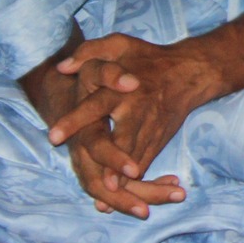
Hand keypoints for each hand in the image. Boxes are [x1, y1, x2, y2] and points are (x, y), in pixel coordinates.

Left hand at [46, 35, 215, 215]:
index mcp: (121, 89)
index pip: (94, 105)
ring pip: (135, 156)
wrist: (191, 71)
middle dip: (112, 161)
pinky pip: (146, 161)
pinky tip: (119, 198)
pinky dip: (134, 181)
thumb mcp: (120, 44)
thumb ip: (90, 51)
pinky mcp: (158, 139)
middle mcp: (136, 111)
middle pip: (121, 139)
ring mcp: (150, 128)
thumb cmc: (148, 57)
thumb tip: (62, 67)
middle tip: (101, 184)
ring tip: (109, 198)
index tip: (52, 136)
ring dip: (124, 177)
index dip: (75, 120)